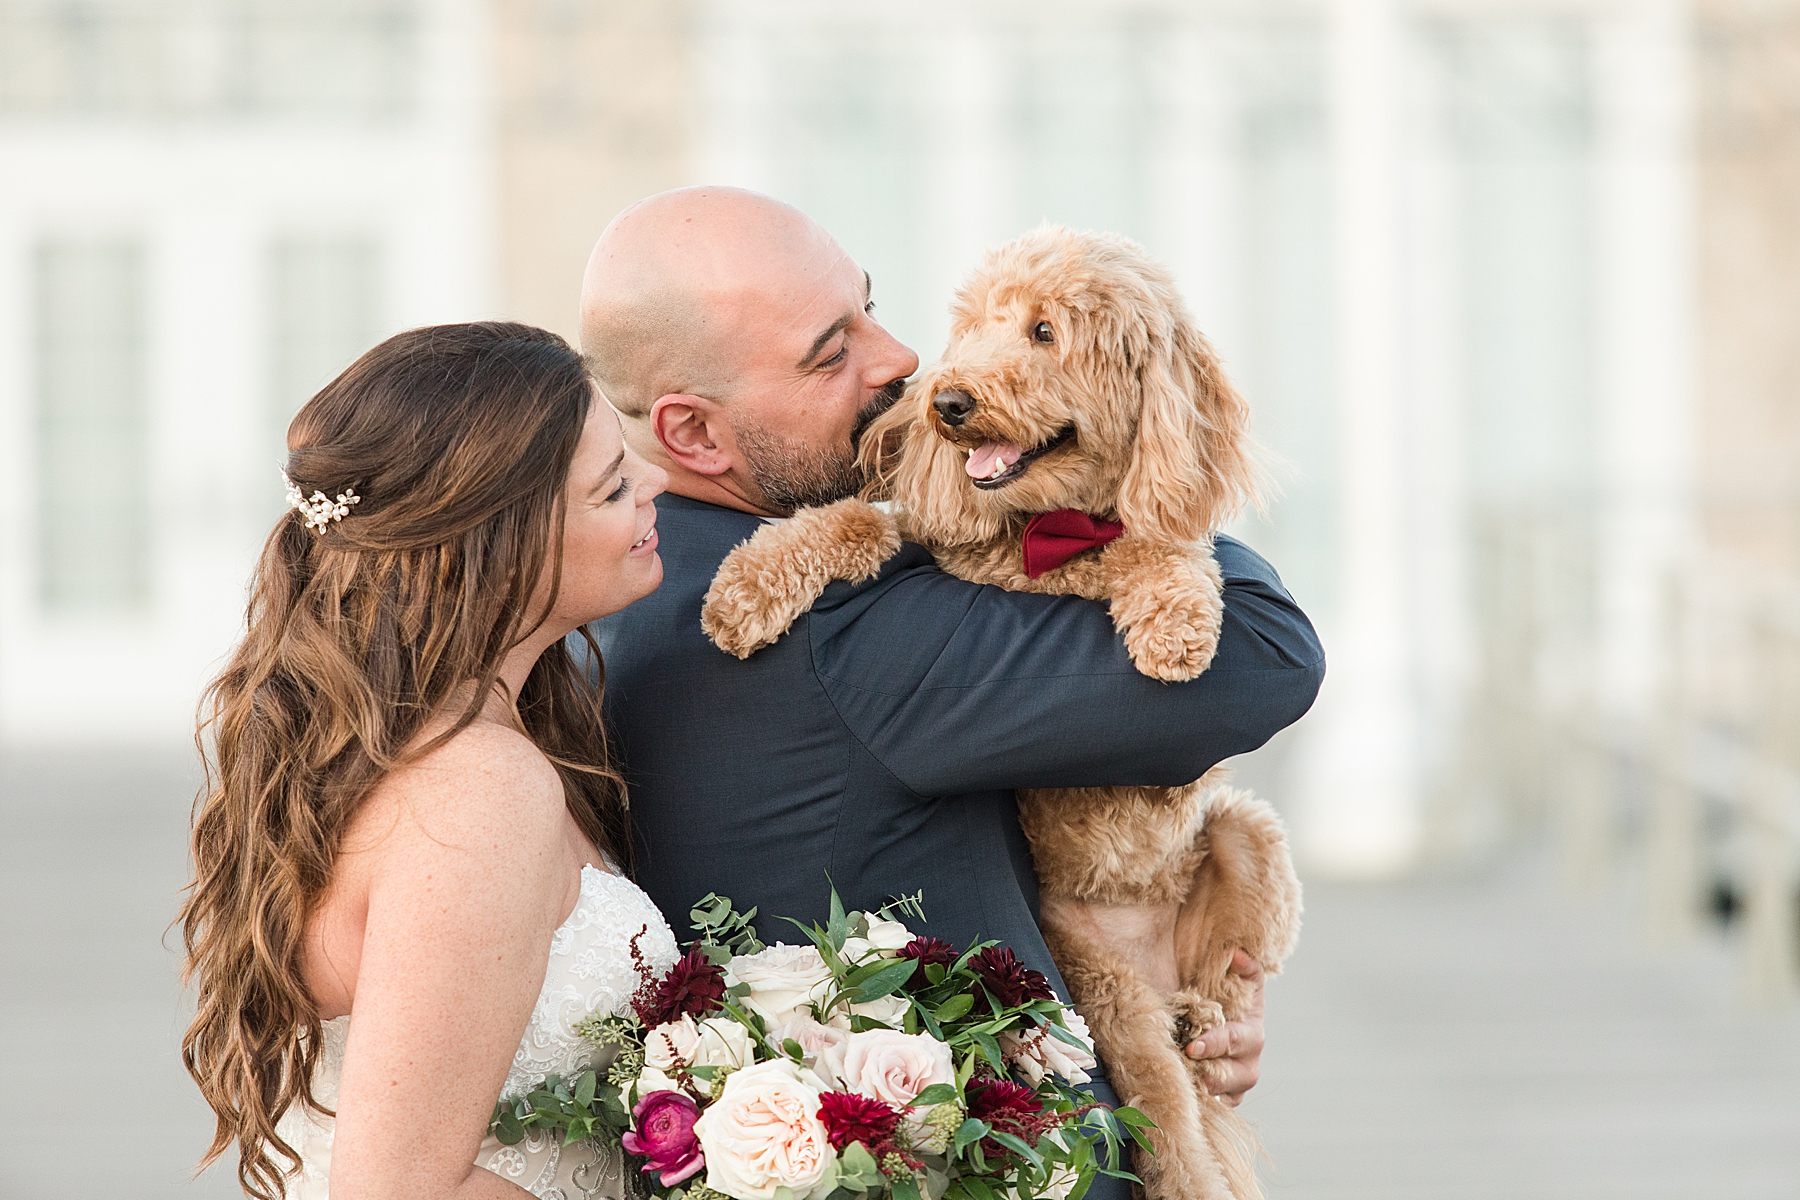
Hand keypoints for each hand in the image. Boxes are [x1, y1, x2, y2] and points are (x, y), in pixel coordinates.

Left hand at [1183, 948, 1264, 1106]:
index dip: (1215, 1044)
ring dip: (1207, 1092)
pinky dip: (1208, 1106)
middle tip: (1184, 1074)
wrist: (1208, 1009)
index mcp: (1251, 1027)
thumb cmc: (1217, 989)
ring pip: (1229, 1095)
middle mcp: (1249, 1056)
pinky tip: (1189, 1102)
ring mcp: (1240, 1078)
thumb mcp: (1231, 975)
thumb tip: (1237, 953)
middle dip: (1211, 1074)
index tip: (1191, 1048)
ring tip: (1185, 1088)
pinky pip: (1223, 1107)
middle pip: (1236, 1074)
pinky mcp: (1229, 1095)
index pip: (1235, 1039)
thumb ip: (1242, 964)